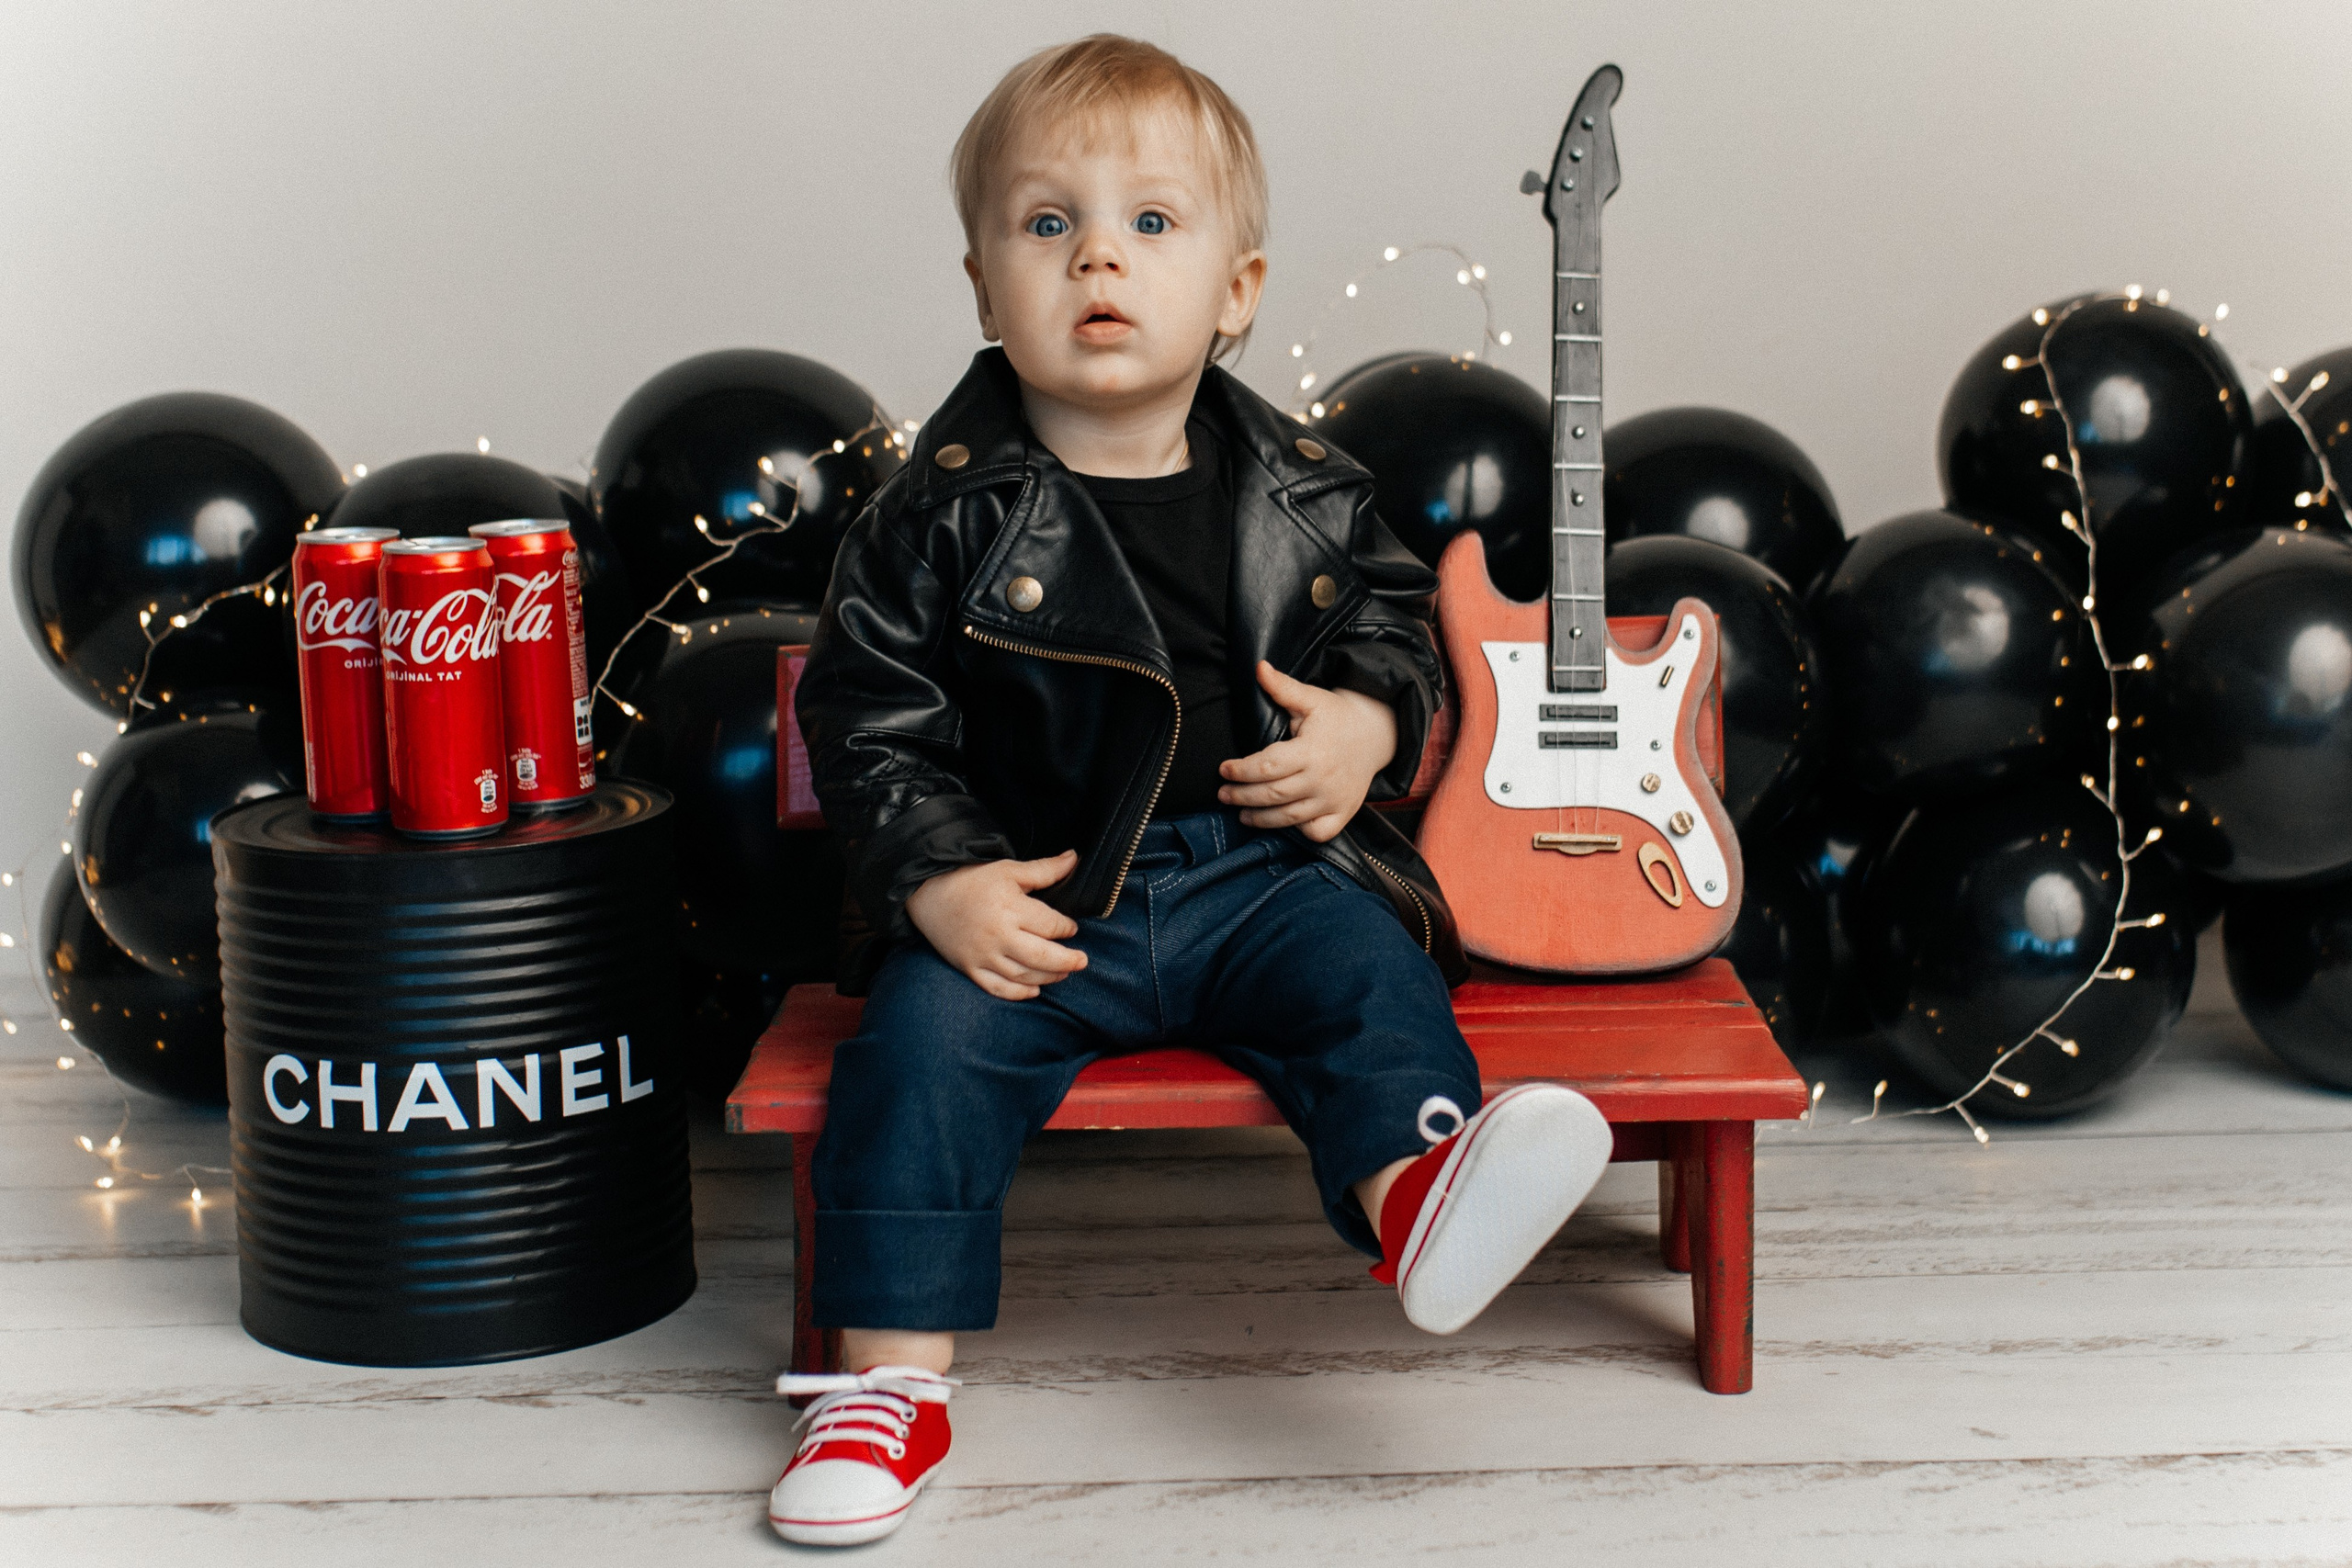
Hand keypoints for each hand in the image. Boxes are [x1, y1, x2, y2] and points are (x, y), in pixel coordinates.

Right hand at [904, 850, 1087, 1000]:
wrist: (928, 893)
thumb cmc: (971, 879)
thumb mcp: (1009, 869)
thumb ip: (1045, 869)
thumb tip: (1074, 858)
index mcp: (1011, 908)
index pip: (1050, 925)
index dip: (1066, 927)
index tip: (1071, 928)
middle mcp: (999, 935)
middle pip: (1042, 956)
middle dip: (1067, 960)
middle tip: (1082, 961)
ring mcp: (983, 955)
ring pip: (1023, 975)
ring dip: (1048, 977)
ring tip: (1063, 972)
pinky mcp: (970, 968)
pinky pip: (997, 988)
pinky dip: (1018, 993)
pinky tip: (1034, 990)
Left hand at [1217, 661, 1397, 842]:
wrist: (1375, 735)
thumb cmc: (1336, 717)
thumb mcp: (1311, 698)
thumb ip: (1282, 687)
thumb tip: (1259, 667)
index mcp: (1311, 751)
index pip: (1268, 766)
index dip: (1241, 771)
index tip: (1224, 769)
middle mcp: (1322, 779)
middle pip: (1273, 795)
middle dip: (1242, 796)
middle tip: (1223, 794)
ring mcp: (1334, 800)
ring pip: (1289, 818)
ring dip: (1261, 819)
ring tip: (1241, 813)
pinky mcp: (1343, 813)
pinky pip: (1317, 832)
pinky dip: (1298, 832)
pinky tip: (1282, 823)